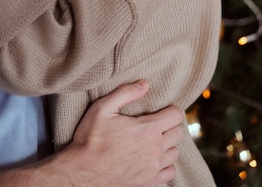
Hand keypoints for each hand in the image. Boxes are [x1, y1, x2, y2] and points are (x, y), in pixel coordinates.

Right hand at [68, 79, 182, 185]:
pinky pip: (170, 171)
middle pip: (178, 133)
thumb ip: (126, 93)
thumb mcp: (103, 108)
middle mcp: (155, 149)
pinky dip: (166, 164)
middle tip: (158, 122)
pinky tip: (154, 158)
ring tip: (155, 139)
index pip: (176, 116)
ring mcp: (153, 168)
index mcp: (148, 129)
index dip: (171, 109)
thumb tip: (144, 84)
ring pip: (175, 152)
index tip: (162, 109)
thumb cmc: (91, 139)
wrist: (82, 172)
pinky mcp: (149, 182)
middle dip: (171, 125)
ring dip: (168, 144)